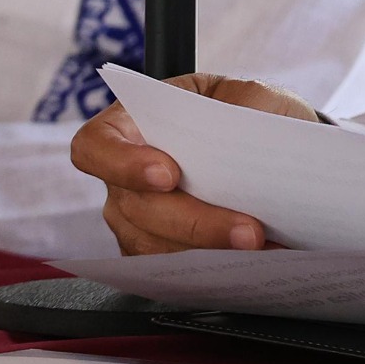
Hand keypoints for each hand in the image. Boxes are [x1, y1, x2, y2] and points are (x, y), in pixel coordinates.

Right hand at [70, 72, 315, 253]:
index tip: (169, 175)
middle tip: (249, 230)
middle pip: (137, 208)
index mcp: (132, 123)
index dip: (123, 164)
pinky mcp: (156, 251)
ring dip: (210, 249)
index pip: (95, 146)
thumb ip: (245, 108)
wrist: (269, 146)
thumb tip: (248, 140)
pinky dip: (213, 265)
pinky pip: (171, 269)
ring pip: (155, 245)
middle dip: (196, 222)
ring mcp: (135, 219)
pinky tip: (253, 260)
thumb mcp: (250, 93)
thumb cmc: (248, 111)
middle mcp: (123, 177)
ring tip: (260, 246)